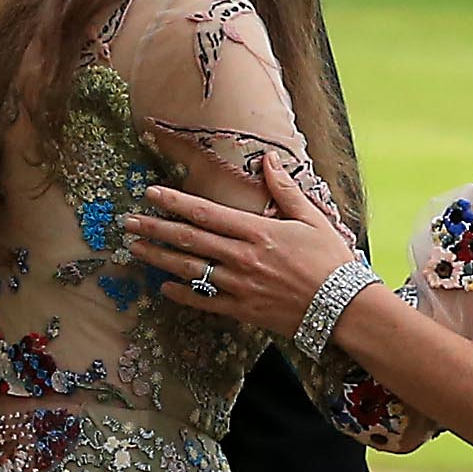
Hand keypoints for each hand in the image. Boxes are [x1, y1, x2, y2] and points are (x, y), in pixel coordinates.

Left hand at [127, 150, 360, 334]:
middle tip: (128, 222)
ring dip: (160, 258)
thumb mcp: (311, 219)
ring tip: (135, 249)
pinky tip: (164, 287)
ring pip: (190, 270)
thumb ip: (285, 190)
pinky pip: (205, 301)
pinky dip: (183, 294)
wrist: (344, 308)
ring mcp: (240, 286)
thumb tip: (268, 161)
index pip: (206, 213)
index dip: (175, 202)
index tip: (151, 194)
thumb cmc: (331, 261)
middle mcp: (243, 258)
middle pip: (189, 240)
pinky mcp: (243, 310)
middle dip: (156, 229)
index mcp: (257, 232)